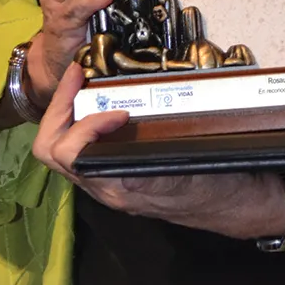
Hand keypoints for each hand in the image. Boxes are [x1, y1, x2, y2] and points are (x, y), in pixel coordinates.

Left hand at [32, 63, 284, 240]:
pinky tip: (100, 101)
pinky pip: (80, 148)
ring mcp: (106, 183)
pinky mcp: (113, 175)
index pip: (70, 156)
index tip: (117, 110)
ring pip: (60, 149)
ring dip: (65, 112)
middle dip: (57, 110)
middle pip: (51, 152)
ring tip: (81, 83)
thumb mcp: (191, 167)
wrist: (233, 206)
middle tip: (77, 78)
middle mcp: (104, 188)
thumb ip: (154, 157)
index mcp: (118, 188)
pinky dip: (81, 120)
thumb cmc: (217, 187)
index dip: (85, 125)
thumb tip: (124, 129)